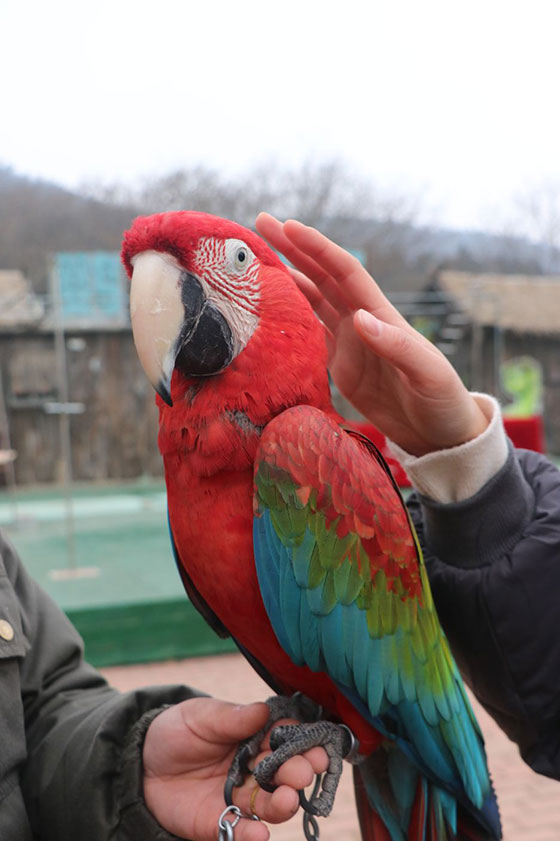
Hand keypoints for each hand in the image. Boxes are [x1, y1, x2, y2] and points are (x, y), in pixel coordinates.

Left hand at [143, 698, 327, 840]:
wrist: (142, 763)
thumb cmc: (178, 731)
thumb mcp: (201, 717)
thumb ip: (231, 718)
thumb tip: (262, 710)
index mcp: (256, 736)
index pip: (286, 738)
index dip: (303, 742)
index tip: (316, 747)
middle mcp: (255, 768)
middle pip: (283, 772)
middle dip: (297, 772)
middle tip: (303, 772)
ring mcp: (240, 796)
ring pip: (269, 802)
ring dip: (282, 804)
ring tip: (287, 800)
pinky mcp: (220, 820)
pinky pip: (240, 829)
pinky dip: (251, 834)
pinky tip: (260, 834)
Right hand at [256, 213, 488, 455]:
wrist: (439, 434)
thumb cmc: (441, 399)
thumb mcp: (426, 372)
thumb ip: (396, 345)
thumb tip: (359, 319)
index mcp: (380, 315)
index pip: (344, 272)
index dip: (316, 248)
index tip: (288, 227)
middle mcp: (361, 322)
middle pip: (321, 277)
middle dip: (292, 250)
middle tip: (260, 225)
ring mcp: (349, 343)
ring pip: (311, 301)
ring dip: (286, 280)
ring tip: (255, 264)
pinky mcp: (340, 366)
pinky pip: (308, 336)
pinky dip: (288, 320)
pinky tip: (267, 312)